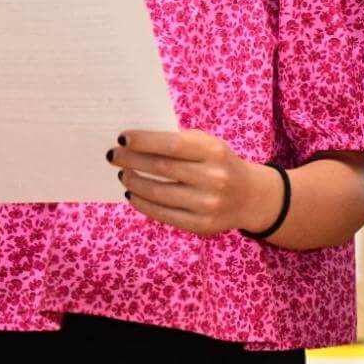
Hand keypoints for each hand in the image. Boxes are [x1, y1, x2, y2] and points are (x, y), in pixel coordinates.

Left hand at [109, 130, 281, 236]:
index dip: (144, 141)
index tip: (122, 138)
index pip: (173, 145)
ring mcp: (207, 204)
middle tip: (113, 156)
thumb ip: (180, 142)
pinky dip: (142, 203)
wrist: (250, 197)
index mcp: (215, 151)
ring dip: (133, 182)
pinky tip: (133, 195)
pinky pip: (162, 213)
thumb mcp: (210, 146)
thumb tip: (136, 143)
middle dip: (131, 160)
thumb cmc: (220, 163)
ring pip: (157, 192)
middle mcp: (213, 178)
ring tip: (123, 175)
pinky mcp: (200, 225)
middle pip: (161, 168)